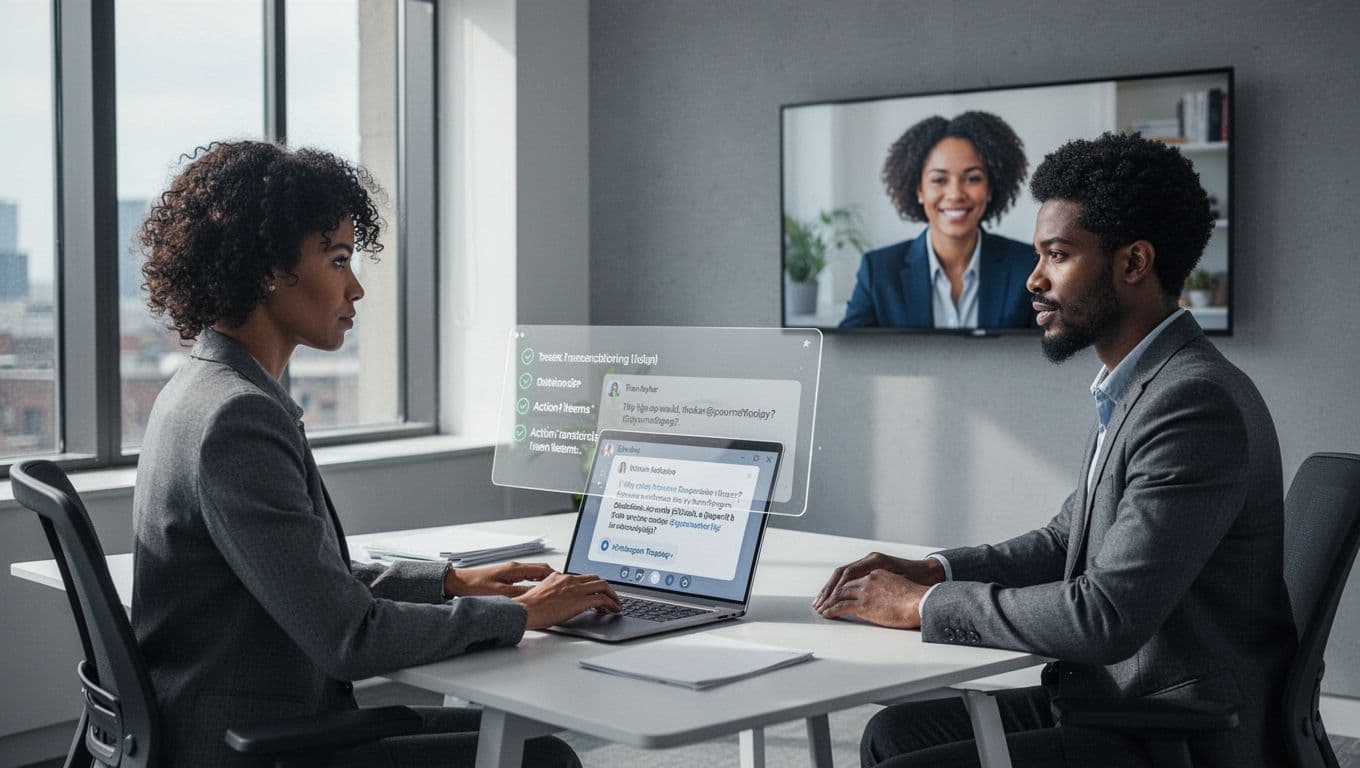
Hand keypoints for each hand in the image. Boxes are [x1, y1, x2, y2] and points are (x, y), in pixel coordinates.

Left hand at [443, 561, 553, 597]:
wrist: (458, 583)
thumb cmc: (475, 586)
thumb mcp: (500, 593)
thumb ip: (520, 593)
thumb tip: (537, 594)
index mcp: (516, 569)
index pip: (543, 569)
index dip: (556, 576)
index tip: (565, 582)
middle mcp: (515, 567)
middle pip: (541, 570)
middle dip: (554, 578)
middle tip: (563, 587)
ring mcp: (510, 571)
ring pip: (534, 574)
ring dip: (545, 581)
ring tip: (553, 590)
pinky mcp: (505, 576)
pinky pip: (526, 577)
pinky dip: (535, 583)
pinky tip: (535, 591)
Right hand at [513, 573, 621, 630]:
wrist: (526, 610)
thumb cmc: (530, 607)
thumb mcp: (542, 593)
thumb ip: (554, 591)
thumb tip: (560, 599)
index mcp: (560, 577)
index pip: (582, 577)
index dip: (592, 584)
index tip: (596, 590)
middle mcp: (570, 580)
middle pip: (595, 578)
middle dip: (606, 587)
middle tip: (610, 595)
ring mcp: (576, 589)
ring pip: (602, 585)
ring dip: (612, 594)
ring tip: (616, 603)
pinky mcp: (580, 600)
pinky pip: (602, 599)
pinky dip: (611, 603)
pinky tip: (613, 609)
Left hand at [814, 569, 929, 628]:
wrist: (922, 601)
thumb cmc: (916, 597)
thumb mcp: (899, 585)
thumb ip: (887, 587)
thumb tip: (884, 597)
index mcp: (876, 571)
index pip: (851, 575)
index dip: (840, 584)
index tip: (833, 591)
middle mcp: (868, 578)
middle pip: (841, 582)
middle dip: (829, 592)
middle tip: (821, 600)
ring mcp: (865, 590)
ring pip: (839, 594)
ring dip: (827, 602)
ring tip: (820, 609)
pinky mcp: (864, 604)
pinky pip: (841, 606)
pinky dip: (831, 610)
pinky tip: (826, 614)